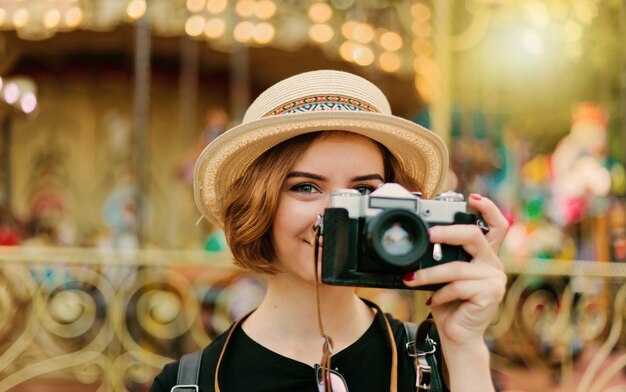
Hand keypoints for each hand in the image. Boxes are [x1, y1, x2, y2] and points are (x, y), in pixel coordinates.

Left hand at [403, 193, 508, 344]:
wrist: (457, 336)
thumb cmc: (449, 304)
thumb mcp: (444, 276)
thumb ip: (443, 258)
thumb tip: (422, 241)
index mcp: (484, 255)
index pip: (496, 226)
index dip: (487, 209)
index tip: (472, 198)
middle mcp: (493, 263)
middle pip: (473, 236)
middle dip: (448, 232)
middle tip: (429, 234)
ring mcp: (495, 278)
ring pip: (456, 267)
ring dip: (429, 274)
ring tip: (411, 278)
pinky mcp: (491, 294)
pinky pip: (458, 286)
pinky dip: (440, 293)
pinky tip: (433, 301)